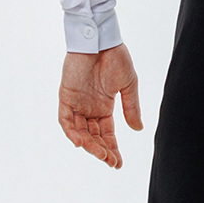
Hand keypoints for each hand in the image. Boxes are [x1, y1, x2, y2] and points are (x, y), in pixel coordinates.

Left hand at [58, 44, 142, 168]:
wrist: (101, 39)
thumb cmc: (116, 57)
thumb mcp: (128, 86)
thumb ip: (131, 108)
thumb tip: (138, 129)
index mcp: (104, 107)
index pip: (106, 134)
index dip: (112, 149)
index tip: (118, 163)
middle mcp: (89, 108)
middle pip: (93, 136)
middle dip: (102, 151)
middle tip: (110, 161)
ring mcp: (76, 103)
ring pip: (80, 131)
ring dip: (89, 145)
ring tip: (100, 154)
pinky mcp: (66, 96)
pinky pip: (65, 119)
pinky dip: (71, 132)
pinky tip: (81, 142)